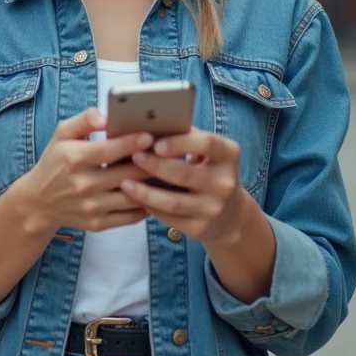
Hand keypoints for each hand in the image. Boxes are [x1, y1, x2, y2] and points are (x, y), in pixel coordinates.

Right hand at [12, 107, 155, 234]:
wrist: (39, 201)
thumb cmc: (56, 161)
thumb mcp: (62, 134)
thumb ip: (85, 120)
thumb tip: (106, 117)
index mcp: (75, 159)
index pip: (109, 150)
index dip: (131, 142)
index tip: (150, 136)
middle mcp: (84, 185)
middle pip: (128, 174)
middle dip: (152, 163)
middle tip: (169, 153)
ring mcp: (92, 207)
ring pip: (134, 197)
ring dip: (154, 185)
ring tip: (169, 172)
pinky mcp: (98, 224)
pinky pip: (131, 217)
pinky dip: (147, 205)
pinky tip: (156, 193)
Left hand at [120, 129, 247, 243]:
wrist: (230, 214)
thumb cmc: (209, 171)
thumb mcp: (208, 153)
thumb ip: (186, 138)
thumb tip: (150, 127)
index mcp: (228, 155)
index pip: (207, 144)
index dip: (180, 143)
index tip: (155, 143)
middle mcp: (225, 183)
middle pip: (184, 174)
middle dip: (154, 165)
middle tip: (133, 157)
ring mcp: (214, 209)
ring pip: (172, 202)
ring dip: (145, 192)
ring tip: (125, 182)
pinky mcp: (201, 228)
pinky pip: (169, 218)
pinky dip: (150, 207)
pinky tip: (135, 199)